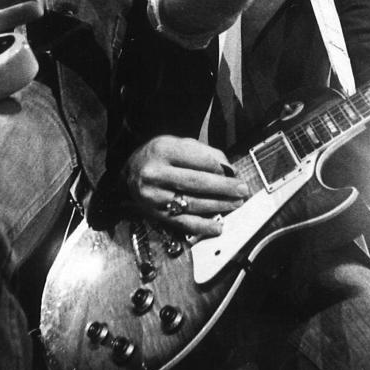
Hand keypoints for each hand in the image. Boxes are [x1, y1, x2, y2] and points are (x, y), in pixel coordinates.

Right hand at [122, 135, 249, 236]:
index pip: (198, 159)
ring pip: (192, 203)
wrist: (128, 173)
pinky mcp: (155, 214)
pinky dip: (202, 226)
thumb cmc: (157, 157)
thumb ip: (203, 153)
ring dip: (218, 206)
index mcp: (162, 150)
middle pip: (196, 182)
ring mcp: (153, 196)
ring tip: (235, 204)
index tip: (235, 173)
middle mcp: (155, 173)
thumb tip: (228, 169)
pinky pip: (182, 223)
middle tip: (241, 190)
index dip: (221, 168)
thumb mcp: (176, 144)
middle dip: (224, 187)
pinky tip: (217, 226)